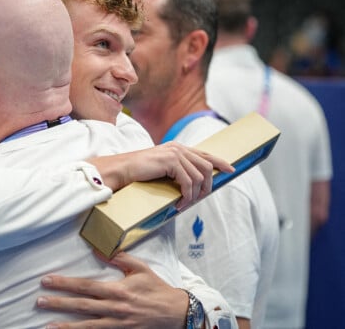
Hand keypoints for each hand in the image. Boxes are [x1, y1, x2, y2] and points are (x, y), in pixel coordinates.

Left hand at [37, 252, 187, 328]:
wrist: (176, 313)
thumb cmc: (156, 289)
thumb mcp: (139, 268)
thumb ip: (119, 258)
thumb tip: (98, 250)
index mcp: (117, 290)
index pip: (85, 285)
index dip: (65, 283)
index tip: (47, 280)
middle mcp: (114, 308)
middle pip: (81, 305)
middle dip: (59, 303)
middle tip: (39, 301)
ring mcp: (116, 324)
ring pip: (86, 326)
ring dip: (66, 325)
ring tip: (47, 325)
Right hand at [88, 141, 233, 206]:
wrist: (121, 170)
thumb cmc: (137, 173)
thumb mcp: (160, 170)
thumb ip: (175, 170)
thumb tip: (191, 184)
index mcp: (177, 147)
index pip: (204, 153)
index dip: (219, 162)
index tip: (231, 170)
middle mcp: (178, 148)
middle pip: (206, 167)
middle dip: (207, 186)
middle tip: (198, 200)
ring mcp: (175, 153)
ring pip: (198, 177)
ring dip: (194, 195)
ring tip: (185, 204)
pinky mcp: (170, 162)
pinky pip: (188, 183)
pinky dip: (186, 197)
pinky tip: (179, 204)